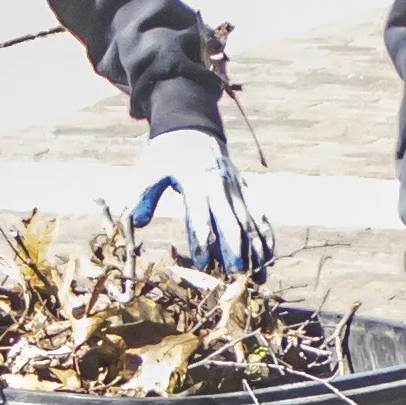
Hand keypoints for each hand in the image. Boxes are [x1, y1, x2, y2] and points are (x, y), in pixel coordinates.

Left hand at [125, 125, 265, 272]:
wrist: (193, 127)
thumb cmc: (167, 153)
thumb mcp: (151, 168)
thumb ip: (144, 195)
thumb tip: (136, 223)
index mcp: (196, 182)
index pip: (201, 217)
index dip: (202, 243)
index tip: (204, 266)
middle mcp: (220, 186)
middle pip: (232, 222)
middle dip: (236, 251)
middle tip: (237, 277)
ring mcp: (236, 188)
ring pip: (250, 222)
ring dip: (256, 250)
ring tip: (260, 277)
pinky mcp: (245, 189)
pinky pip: (259, 214)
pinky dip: (266, 235)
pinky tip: (269, 257)